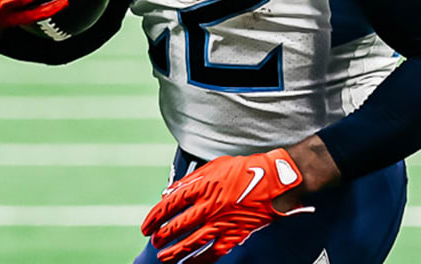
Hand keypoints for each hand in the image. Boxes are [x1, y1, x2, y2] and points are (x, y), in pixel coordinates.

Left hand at [141, 148, 314, 262]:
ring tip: (163, 257)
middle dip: (162, 235)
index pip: (170, 204)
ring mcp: (223, 222)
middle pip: (179, 225)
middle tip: (153, 241)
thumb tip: (169, 193)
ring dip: (176, 251)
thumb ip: (189, 181)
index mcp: (202, 187)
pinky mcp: (236, 233)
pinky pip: (215, 251)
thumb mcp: (212, 166)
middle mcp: (210, 206)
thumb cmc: (244, 169)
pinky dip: (200, 260)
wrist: (275, 180)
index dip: (155, 217)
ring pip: (193, 241)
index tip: (146, 225)